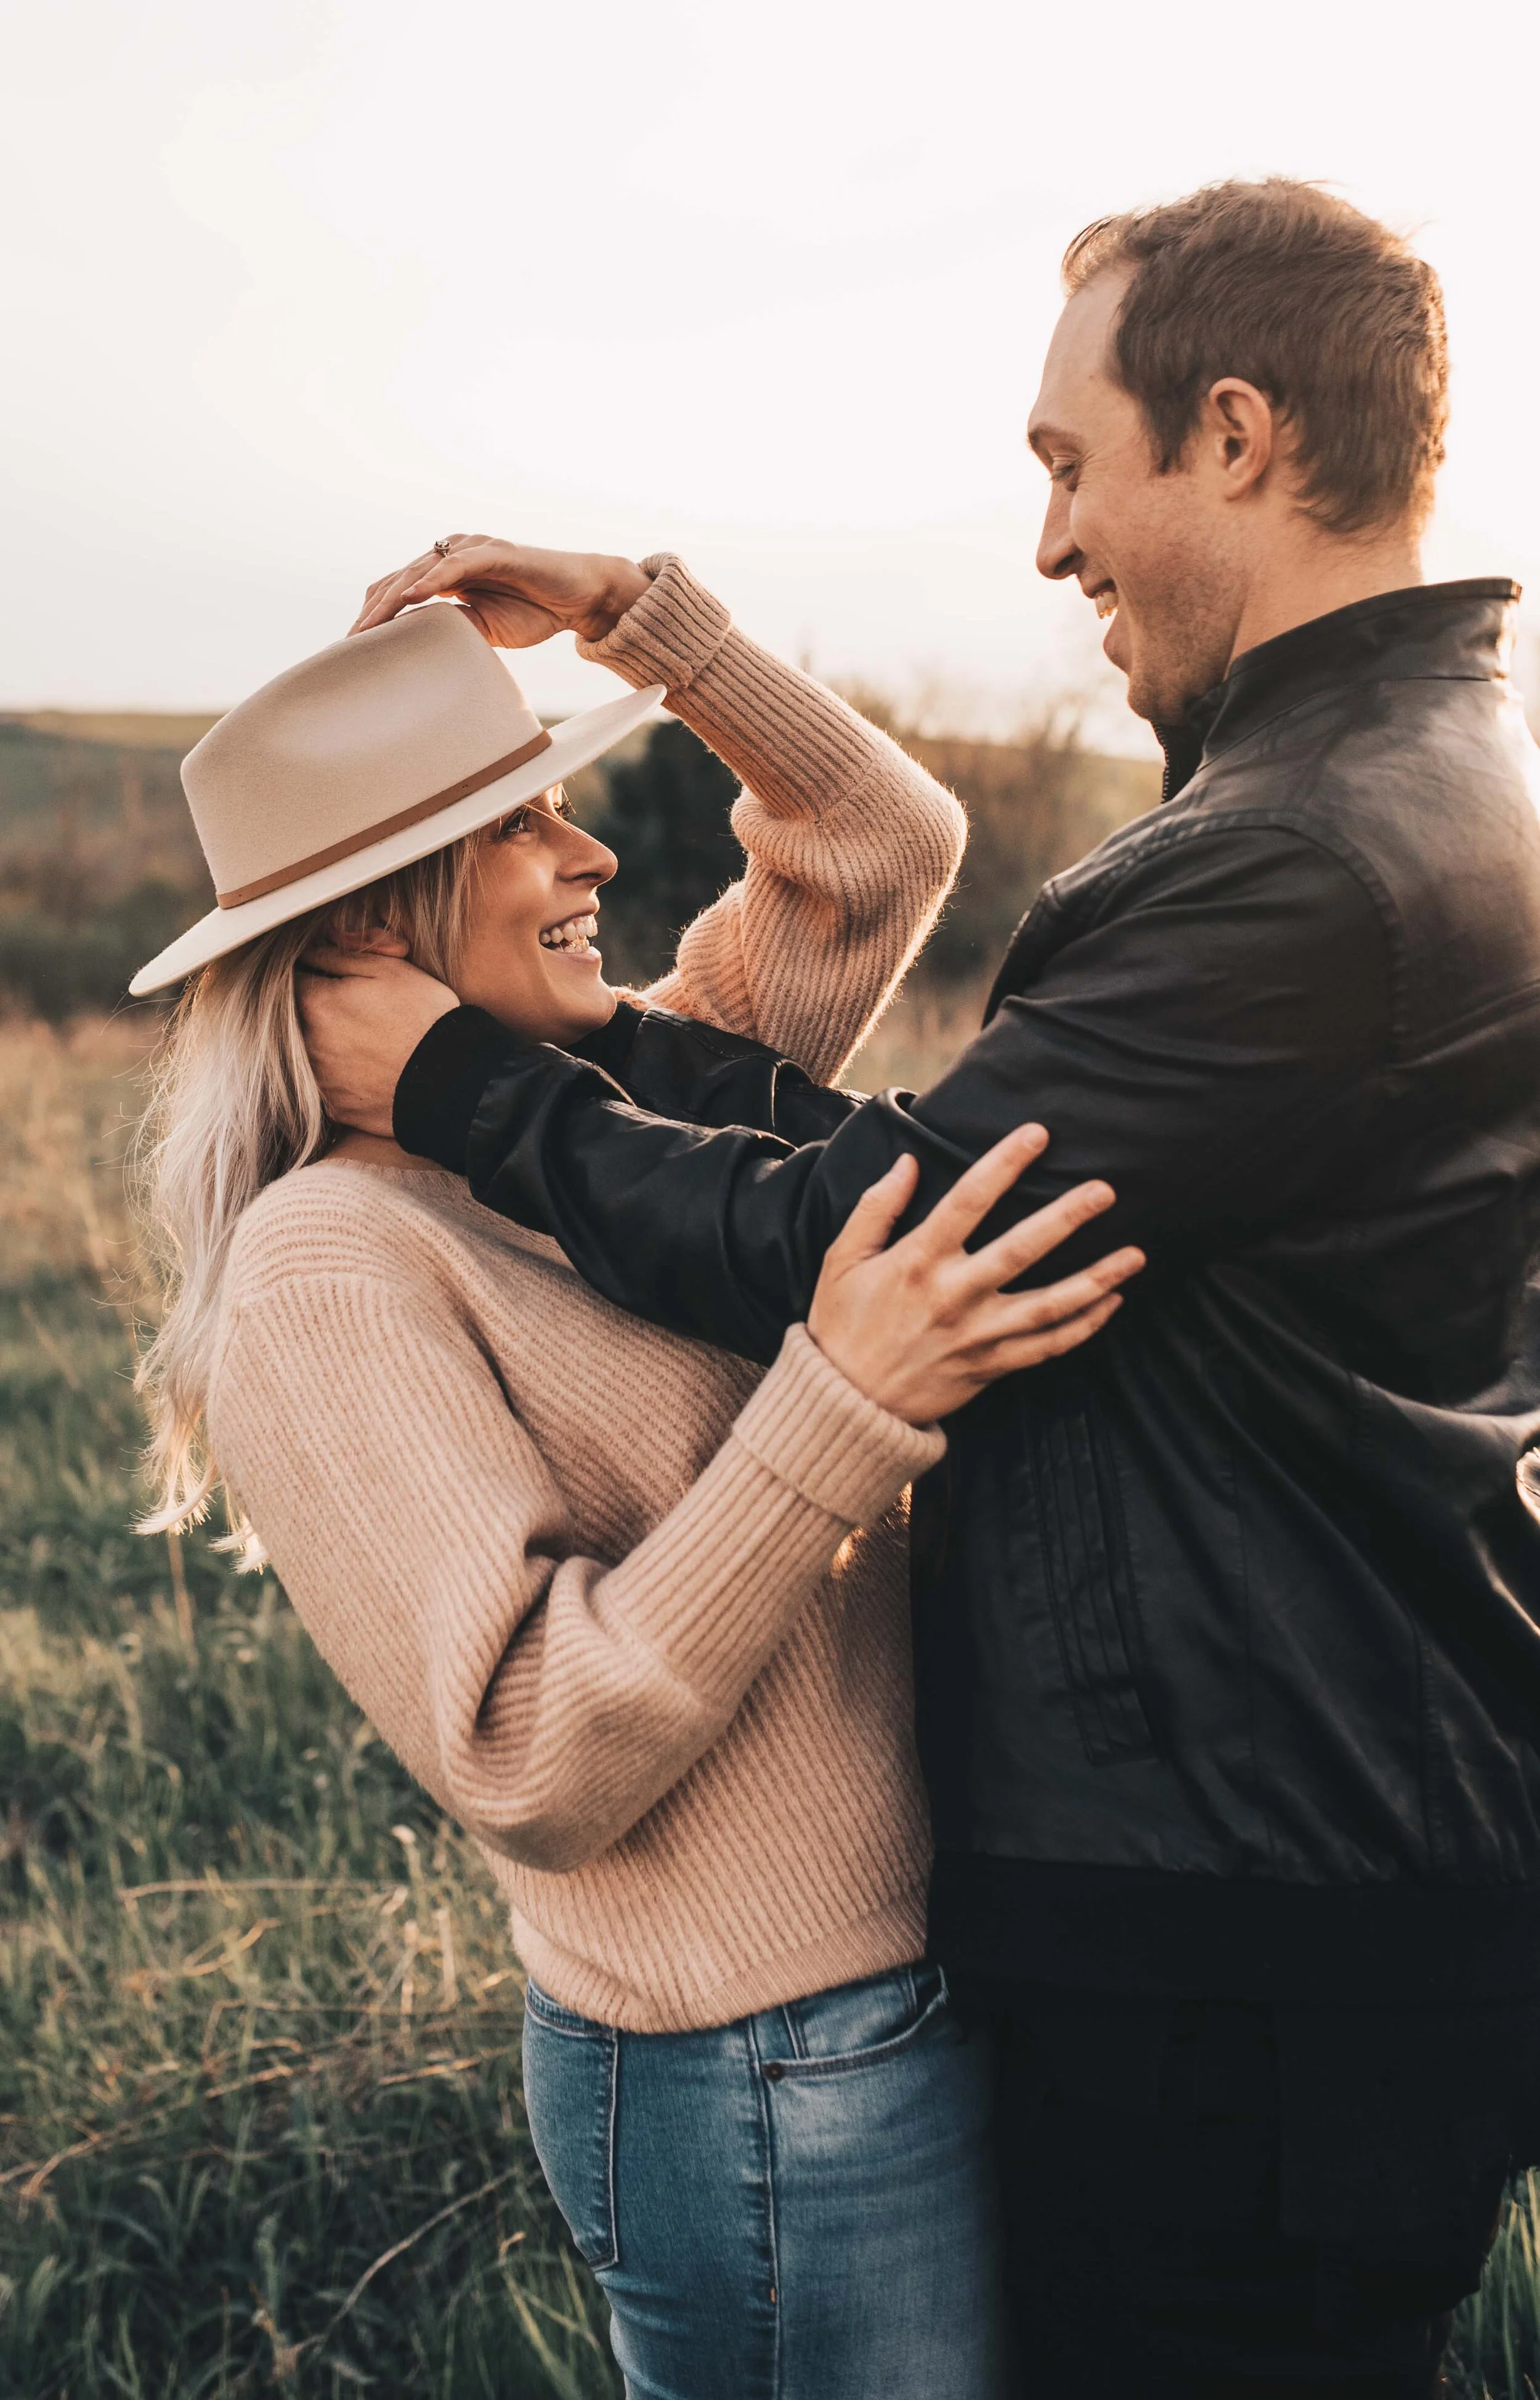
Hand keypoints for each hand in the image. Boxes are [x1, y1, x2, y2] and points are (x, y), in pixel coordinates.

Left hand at [297, 934, 457, 1136]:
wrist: (450, 1081)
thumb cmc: (423, 1018)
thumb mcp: (389, 969)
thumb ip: (341, 956)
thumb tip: (310, 954)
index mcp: (315, 1003)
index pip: (294, 980)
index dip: (313, 975)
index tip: (331, 978)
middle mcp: (307, 1044)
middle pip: (297, 1019)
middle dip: (318, 1011)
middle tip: (355, 1011)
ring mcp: (320, 1079)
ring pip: (309, 1053)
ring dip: (327, 1044)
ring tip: (365, 1041)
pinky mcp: (335, 1106)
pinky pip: (328, 1084)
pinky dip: (341, 1075)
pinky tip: (368, 1069)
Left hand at [349, 537, 652, 647]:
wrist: (579, 599)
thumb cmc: (534, 611)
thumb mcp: (482, 628)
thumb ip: (449, 627)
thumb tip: (413, 644)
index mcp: (446, 571)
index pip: (398, 590)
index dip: (373, 615)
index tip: (353, 647)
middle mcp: (453, 552)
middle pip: (399, 579)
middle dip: (372, 612)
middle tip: (350, 644)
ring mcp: (472, 548)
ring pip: (420, 570)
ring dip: (392, 599)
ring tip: (369, 627)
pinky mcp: (494, 551)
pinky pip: (456, 565)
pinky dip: (431, 580)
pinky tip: (410, 598)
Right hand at [807, 1123, 1142, 1423]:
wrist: (845, 1404)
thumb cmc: (842, 1324)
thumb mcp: (842, 1260)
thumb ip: (877, 1208)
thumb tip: (910, 1161)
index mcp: (917, 1261)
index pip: (968, 1201)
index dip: (1004, 1164)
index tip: (1037, 1134)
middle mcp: (954, 1296)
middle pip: (1022, 1249)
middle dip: (1067, 1217)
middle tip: (1105, 1189)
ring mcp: (977, 1335)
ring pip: (1050, 1305)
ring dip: (1097, 1279)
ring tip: (1137, 1254)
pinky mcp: (990, 1366)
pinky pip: (1047, 1347)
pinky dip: (1084, 1327)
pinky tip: (1113, 1302)